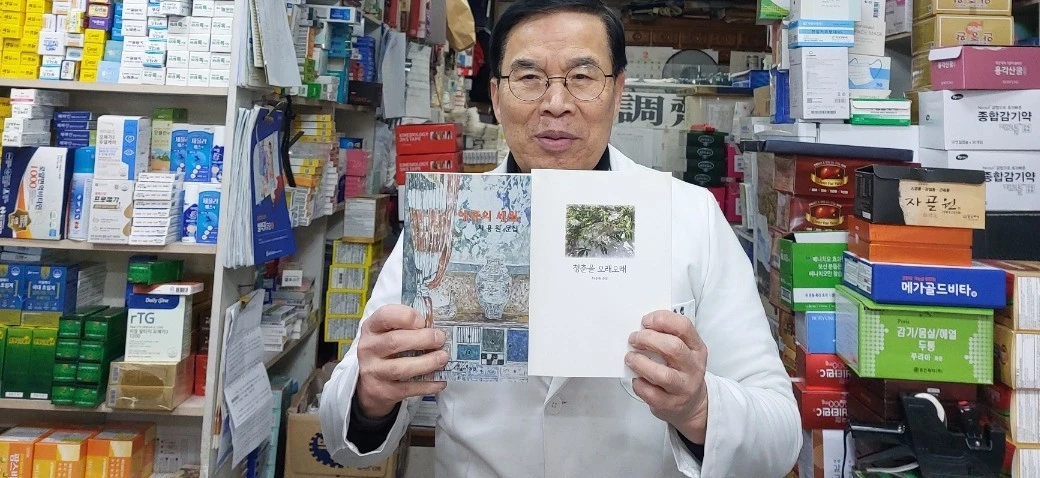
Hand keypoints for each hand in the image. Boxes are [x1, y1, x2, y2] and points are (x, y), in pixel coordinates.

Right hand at [356, 304, 449, 418]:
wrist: (368, 385)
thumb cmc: (385, 351)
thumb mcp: (387, 333)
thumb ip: (406, 327)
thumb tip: (436, 329)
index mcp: (371, 328)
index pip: (384, 316)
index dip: (406, 316)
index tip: (422, 321)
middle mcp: (369, 349)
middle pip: (394, 341)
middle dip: (422, 339)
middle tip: (440, 339)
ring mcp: (374, 372)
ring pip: (401, 368)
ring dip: (427, 362)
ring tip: (443, 358)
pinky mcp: (384, 391)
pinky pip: (409, 388)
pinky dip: (428, 385)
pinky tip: (440, 380)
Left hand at [627, 310, 709, 443]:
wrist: (692, 404)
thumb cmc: (681, 371)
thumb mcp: (684, 350)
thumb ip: (668, 336)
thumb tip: (641, 327)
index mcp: (697, 349)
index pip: (684, 327)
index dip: (662, 320)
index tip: (645, 321)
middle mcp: (694, 367)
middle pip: (673, 348)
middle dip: (648, 340)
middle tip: (634, 339)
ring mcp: (684, 387)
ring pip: (663, 375)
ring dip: (640, 363)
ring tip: (630, 358)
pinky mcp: (670, 404)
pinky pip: (651, 394)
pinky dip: (639, 384)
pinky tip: (637, 379)